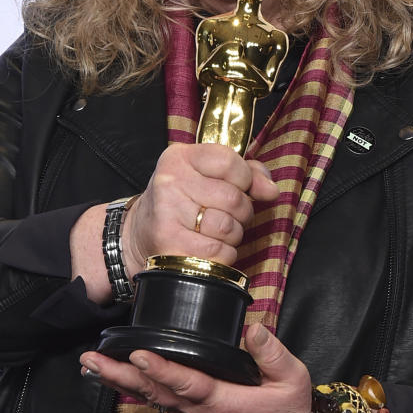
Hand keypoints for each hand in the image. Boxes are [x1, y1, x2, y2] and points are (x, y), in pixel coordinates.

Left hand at [79, 322, 311, 412]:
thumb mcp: (293, 379)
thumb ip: (272, 354)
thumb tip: (252, 329)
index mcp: (223, 402)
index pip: (186, 383)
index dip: (161, 369)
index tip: (137, 354)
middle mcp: (201, 412)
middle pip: (154, 392)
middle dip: (120, 375)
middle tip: (91, 360)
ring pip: (150, 397)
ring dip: (119, 381)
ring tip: (91, 364)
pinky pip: (157, 401)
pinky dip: (134, 389)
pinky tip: (115, 378)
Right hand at [123, 143, 279, 274]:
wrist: (141, 233)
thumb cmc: (183, 202)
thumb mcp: (208, 176)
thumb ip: (247, 174)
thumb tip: (271, 191)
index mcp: (181, 157)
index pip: (230, 162)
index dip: (245, 180)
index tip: (240, 188)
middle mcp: (170, 181)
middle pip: (234, 199)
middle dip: (241, 213)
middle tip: (226, 216)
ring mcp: (168, 212)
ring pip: (229, 228)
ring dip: (232, 236)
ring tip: (215, 233)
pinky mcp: (169, 243)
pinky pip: (219, 252)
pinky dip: (223, 255)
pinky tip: (208, 249)